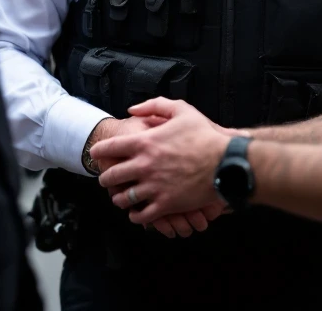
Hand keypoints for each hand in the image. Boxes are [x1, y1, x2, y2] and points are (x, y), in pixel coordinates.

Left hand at [92, 98, 229, 226]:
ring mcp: (153, 187)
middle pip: (111, 176)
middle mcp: (144, 166)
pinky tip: (137, 212)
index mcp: (145, 142)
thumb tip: (132, 110)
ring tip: (120, 196)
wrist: (225, 163)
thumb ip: (154, 106)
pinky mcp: (165, 205)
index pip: (109, 148)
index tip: (96, 154)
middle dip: (106, 177)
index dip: (99, 151)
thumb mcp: (181, 110)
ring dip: (118, 197)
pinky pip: (142, 216)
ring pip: (123, 198)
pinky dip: (136, 215)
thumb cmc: (204, 136)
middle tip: (106, 178)